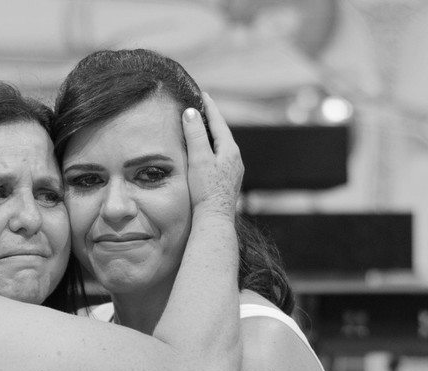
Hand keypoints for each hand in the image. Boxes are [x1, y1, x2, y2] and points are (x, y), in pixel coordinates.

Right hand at [182, 92, 242, 217]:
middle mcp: (235, 158)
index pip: (218, 121)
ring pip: (221, 146)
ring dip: (211, 135)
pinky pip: (220, 158)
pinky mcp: (228, 181)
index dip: (209, 106)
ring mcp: (233, 170)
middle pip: (221, 132)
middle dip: (211, 119)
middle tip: (200, 107)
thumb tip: (191, 112)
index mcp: (230, 149)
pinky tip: (206, 154)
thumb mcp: (199, 159)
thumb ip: (195, 135)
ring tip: (201, 127)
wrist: (214, 220)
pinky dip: (212, 149)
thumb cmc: (206, 191)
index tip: (202, 93)